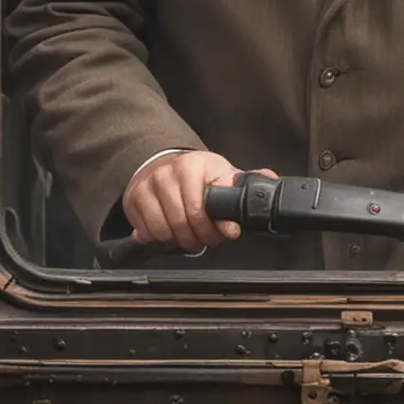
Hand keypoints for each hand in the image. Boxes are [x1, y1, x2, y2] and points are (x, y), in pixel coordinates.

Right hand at [122, 151, 278, 253]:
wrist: (161, 162)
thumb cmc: (196, 173)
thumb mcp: (221, 172)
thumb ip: (243, 180)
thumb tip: (269, 180)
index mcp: (195, 165)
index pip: (205, 206)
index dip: (219, 226)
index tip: (228, 233)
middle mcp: (169, 173)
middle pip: (186, 222)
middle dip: (200, 237)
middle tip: (207, 239)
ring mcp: (149, 185)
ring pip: (165, 229)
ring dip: (180, 240)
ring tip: (189, 237)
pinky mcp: (133, 198)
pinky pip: (147, 230)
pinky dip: (159, 238)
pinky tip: (170, 232)